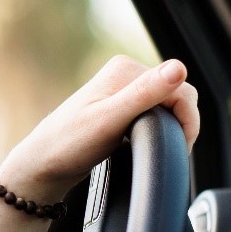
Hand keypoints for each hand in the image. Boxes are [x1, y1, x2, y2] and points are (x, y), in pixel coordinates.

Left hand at [0, 56, 199, 198]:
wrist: (43, 164)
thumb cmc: (69, 144)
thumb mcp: (110, 120)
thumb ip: (145, 94)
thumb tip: (179, 67)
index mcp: (125, 69)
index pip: (180, 87)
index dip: (187, 119)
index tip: (179, 147)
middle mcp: (125, 73)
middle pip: (177, 95)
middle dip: (180, 124)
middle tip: (166, 151)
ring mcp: (123, 89)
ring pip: (168, 106)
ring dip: (170, 128)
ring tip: (153, 149)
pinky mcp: (122, 106)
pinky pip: (156, 113)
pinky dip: (159, 130)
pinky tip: (144, 144)